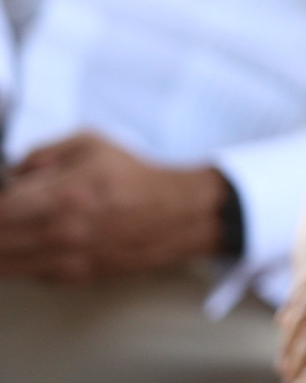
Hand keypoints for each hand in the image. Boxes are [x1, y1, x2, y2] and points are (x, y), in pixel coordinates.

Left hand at [0, 132, 226, 280]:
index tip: (0, 197)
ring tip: (13, 231)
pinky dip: (18, 260)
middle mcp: (62, 232)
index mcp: (64, 194)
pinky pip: (26, 273)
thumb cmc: (132, 177)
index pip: (0, 212)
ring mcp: (65, 259)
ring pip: (5, 265)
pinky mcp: (71, 277)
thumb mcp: (91, 144)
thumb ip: (43, 153)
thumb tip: (12, 174)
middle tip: (7, 215)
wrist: (174, 214)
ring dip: (2, 248)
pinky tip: (28, 244)